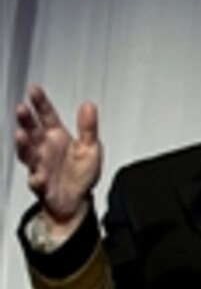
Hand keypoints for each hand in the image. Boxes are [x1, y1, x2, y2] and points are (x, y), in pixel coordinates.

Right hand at [13, 85, 101, 230]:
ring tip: (20, 136)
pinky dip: (36, 180)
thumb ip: (88, 127)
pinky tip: (37, 177)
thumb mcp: (91, 147)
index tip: (34, 89)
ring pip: (28, 154)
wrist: (77, 199)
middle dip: (25, 120)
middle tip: (21, 109)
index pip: (46, 116)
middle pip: (32, 131)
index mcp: (56, 136)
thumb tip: (89, 105)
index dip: (40, 103)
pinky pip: (37, 182)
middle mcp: (44, 148)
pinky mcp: (42, 184)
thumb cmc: (81, 172)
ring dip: (23, 145)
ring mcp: (40, 165)